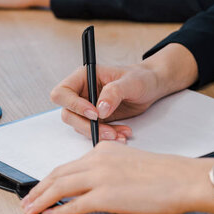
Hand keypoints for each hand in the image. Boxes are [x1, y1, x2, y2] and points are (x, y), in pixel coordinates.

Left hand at [21, 142, 213, 213]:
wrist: (182, 178)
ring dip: (41, 200)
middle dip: (39, 188)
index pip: (70, 164)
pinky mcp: (106, 196)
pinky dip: (59, 211)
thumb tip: (97, 184)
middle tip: (27, 199)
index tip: (42, 186)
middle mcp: (98, 159)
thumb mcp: (131, 161)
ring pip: (60, 187)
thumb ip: (110, 167)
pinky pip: (74, 204)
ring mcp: (100, 177)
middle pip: (58, 174)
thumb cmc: (165, 173)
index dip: (51, 177)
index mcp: (104, 149)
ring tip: (30, 209)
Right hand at [50, 44, 199, 141]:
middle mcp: (81, 92)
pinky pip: (94, 131)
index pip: (62, 93)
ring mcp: (87, 107)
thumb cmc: (140, 77)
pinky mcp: (97, 119)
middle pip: (68, 114)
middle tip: (108, 131)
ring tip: (121, 134)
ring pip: (81, 126)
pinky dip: (107, 136)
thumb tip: (99, 109)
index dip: (73, 105)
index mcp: (83, 77)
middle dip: (87, 126)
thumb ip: (114, 92)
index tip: (94, 113)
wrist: (151, 87)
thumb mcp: (130, 82)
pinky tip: (122, 134)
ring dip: (99, 133)